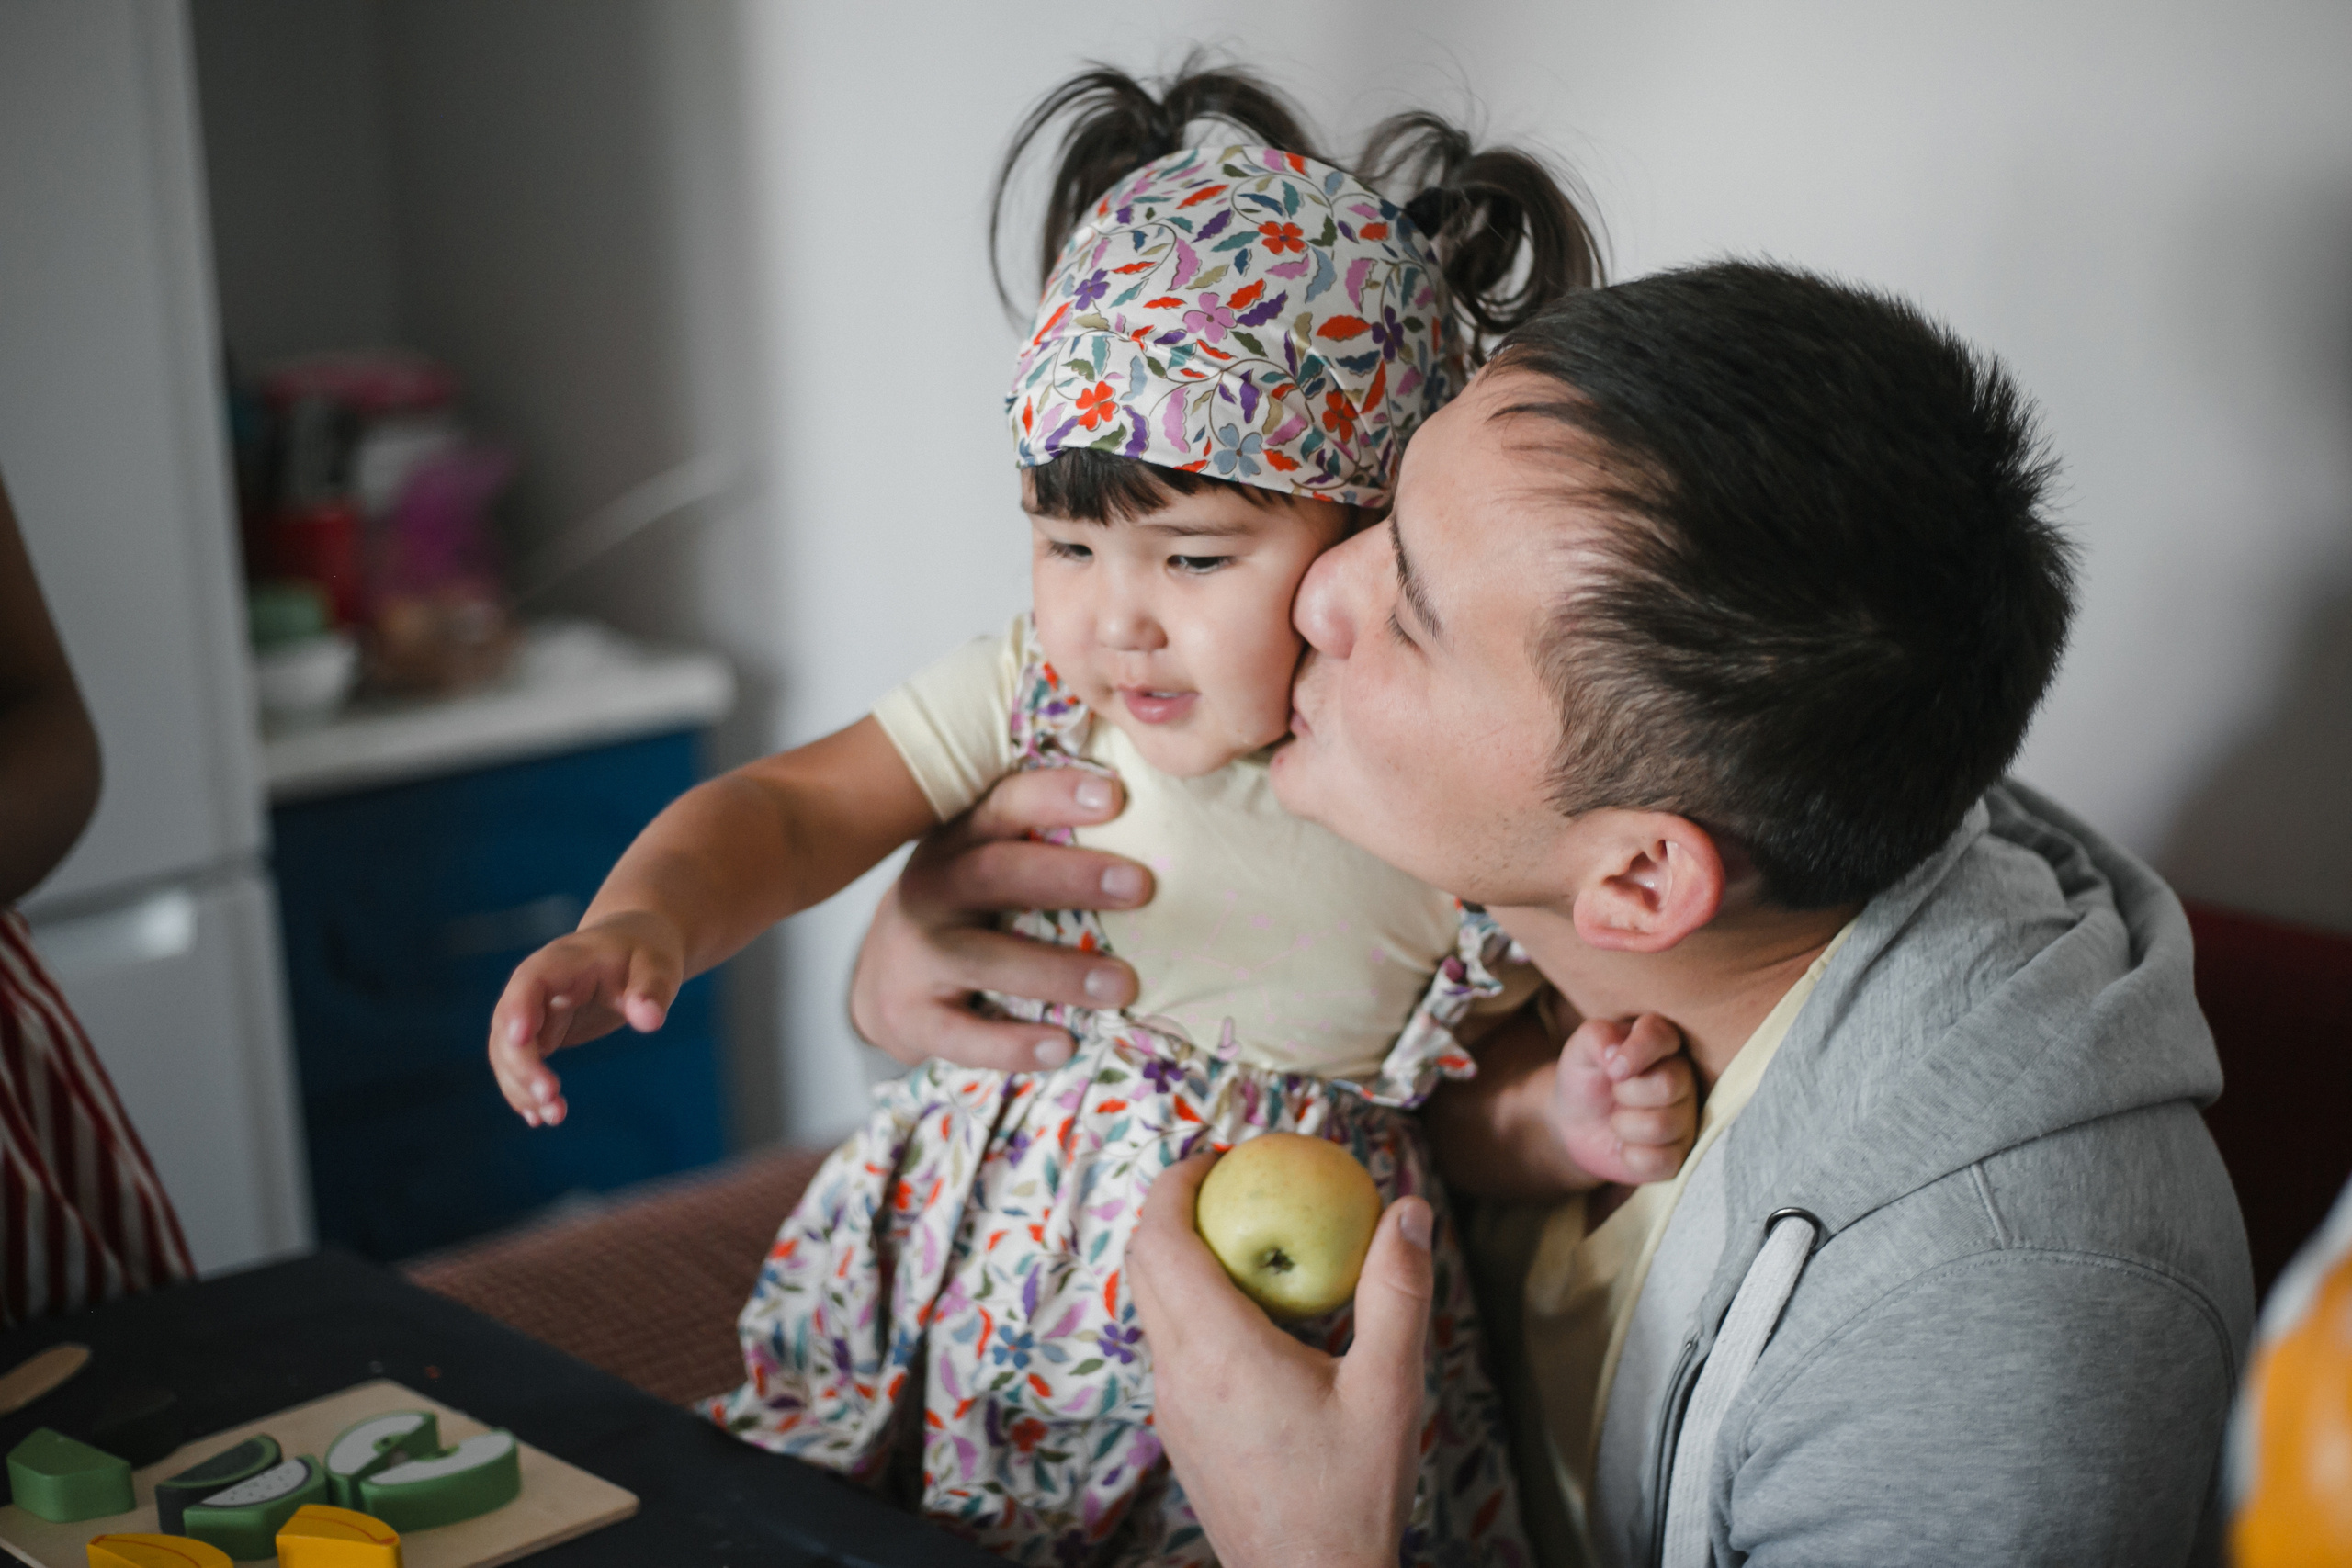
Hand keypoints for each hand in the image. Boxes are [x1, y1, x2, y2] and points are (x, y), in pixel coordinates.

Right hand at [487, 910, 684, 1125]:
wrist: (632, 946)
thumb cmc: (645, 953)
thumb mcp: (658, 966)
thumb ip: (653, 991)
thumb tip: (650, 1020)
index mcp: (562, 961)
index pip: (530, 981)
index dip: (520, 1008)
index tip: (523, 1039)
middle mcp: (536, 985)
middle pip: (509, 1024)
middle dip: (523, 1064)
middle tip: (552, 1098)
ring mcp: (532, 1010)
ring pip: (507, 1051)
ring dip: (522, 1086)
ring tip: (554, 1116)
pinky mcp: (539, 1033)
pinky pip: (520, 1063)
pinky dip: (524, 1090)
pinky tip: (538, 1118)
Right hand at [847, 767, 1153, 1071]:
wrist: (880, 979)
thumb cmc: (963, 910)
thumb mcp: (985, 863)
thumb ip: (1044, 844)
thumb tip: (1155, 830)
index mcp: (959, 840)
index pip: (1004, 805)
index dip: (1054, 796)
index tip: (1114, 795)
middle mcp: (931, 889)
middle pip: (996, 874)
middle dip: (1070, 878)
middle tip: (1141, 886)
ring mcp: (916, 955)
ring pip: (984, 958)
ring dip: (1057, 971)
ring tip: (1122, 986)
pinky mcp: (911, 1016)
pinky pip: (961, 1035)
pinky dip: (1012, 1045)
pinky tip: (1062, 1046)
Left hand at [1129, 1154, 1426, 1567]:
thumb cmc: (1350, 1495)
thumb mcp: (1390, 1389)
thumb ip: (1397, 1293)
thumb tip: (1407, 1210)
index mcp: (1219, 1351)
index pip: (1160, 1240)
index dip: (1175, 1183)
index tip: (1216, 1156)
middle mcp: (1179, 1374)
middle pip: (1144, 1264)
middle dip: (1173, 1208)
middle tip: (1228, 1182)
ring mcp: (1172, 1407)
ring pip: (1153, 1308)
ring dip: (1181, 1258)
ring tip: (1244, 1241)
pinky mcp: (1180, 1432)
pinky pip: (1171, 1347)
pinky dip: (1193, 1306)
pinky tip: (1254, 1317)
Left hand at [1551, 1014, 1696, 1185]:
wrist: (1577, 1125)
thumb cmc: (1586, 1079)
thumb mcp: (1580, 1050)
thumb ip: (1596, 1037)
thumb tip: (1615, 1053)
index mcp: (1661, 1042)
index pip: (1662, 1038)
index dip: (1636, 1052)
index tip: (1612, 1069)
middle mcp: (1682, 1077)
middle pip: (1668, 1085)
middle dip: (1625, 1094)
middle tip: (1614, 1094)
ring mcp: (1686, 1117)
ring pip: (1663, 1126)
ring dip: (1624, 1126)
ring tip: (1617, 1119)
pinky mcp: (1681, 1153)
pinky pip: (1662, 1160)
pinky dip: (1631, 1156)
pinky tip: (1625, 1146)